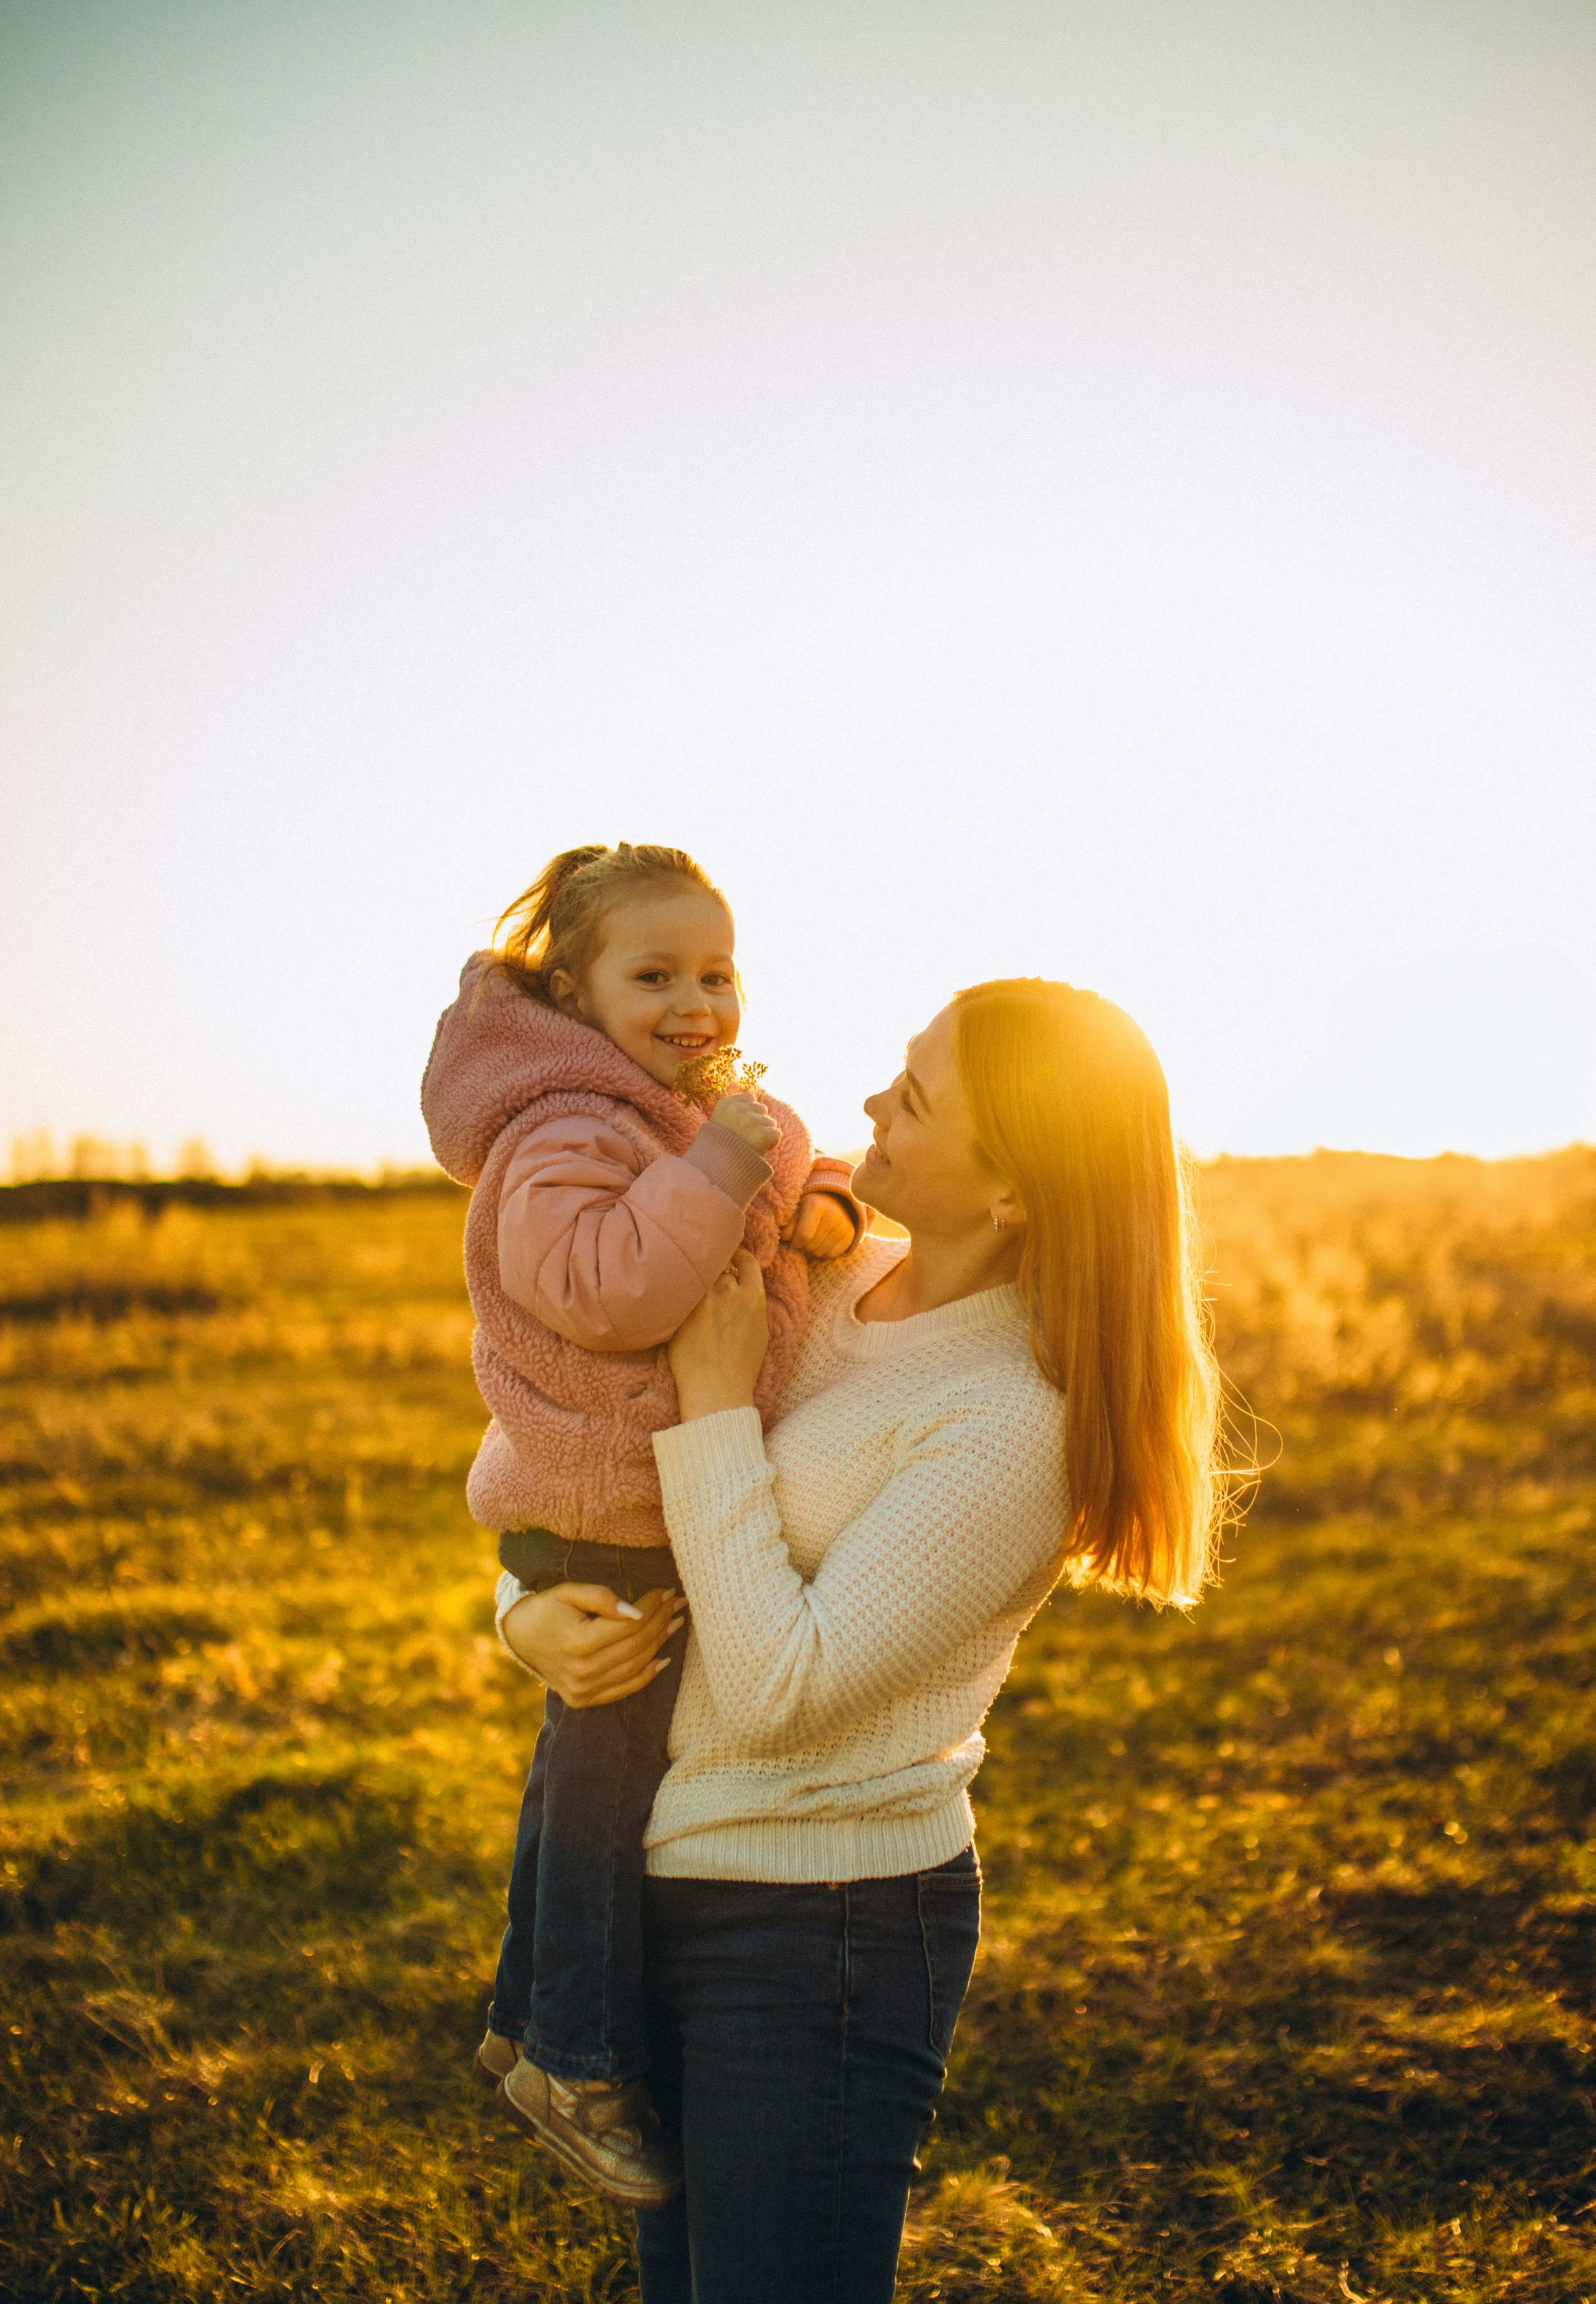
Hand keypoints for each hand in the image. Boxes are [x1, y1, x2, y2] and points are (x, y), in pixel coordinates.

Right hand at [501, 1582, 683, 1706]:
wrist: (520, 1637)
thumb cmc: (547, 1608)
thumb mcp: (569, 1592)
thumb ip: (602, 1598)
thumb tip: (636, 1611)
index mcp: (578, 1643)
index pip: (629, 1625)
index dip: (651, 1607)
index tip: (666, 1591)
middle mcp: (582, 1671)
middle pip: (635, 1646)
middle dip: (660, 1621)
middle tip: (677, 1603)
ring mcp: (583, 1690)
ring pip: (634, 1666)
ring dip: (659, 1644)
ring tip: (675, 1623)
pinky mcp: (584, 1700)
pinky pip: (623, 1689)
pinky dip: (646, 1676)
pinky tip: (663, 1659)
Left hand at [668, 1247, 769, 1420]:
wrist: (716, 1390)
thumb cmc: (741, 1367)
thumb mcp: (761, 1331)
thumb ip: (752, 1303)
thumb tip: (743, 1285)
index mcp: (753, 1297)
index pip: (746, 1261)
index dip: (738, 1255)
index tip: (731, 1256)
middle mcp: (728, 1292)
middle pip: (720, 1268)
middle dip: (716, 1273)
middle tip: (708, 1281)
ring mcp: (702, 1300)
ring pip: (699, 1278)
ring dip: (697, 1282)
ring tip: (692, 1293)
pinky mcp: (681, 1310)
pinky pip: (680, 1292)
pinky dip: (680, 1294)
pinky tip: (677, 1301)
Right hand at [710, 1093, 779, 1158]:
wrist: (716, 1170)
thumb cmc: (719, 1149)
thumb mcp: (719, 1123)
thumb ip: (732, 1110)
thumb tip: (748, 1094)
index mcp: (725, 1104)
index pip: (750, 1099)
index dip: (750, 1113)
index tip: (740, 1127)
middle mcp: (738, 1109)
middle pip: (762, 1109)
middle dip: (758, 1123)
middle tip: (746, 1139)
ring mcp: (750, 1121)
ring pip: (770, 1122)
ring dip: (764, 1133)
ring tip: (750, 1146)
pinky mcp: (761, 1134)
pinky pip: (776, 1134)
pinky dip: (772, 1143)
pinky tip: (759, 1150)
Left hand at [783, 1190, 855, 1259]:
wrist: (834, 1201)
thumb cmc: (810, 1207)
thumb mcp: (797, 1209)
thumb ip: (788, 1223)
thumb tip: (785, 1237)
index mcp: (816, 1205)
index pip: (803, 1236)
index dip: (795, 1242)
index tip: (793, 1239)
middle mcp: (833, 1214)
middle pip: (811, 1246)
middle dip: (803, 1246)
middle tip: (802, 1240)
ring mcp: (843, 1226)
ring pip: (820, 1253)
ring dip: (812, 1251)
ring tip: (812, 1241)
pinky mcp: (850, 1235)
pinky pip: (832, 1255)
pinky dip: (823, 1253)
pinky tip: (821, 1243)